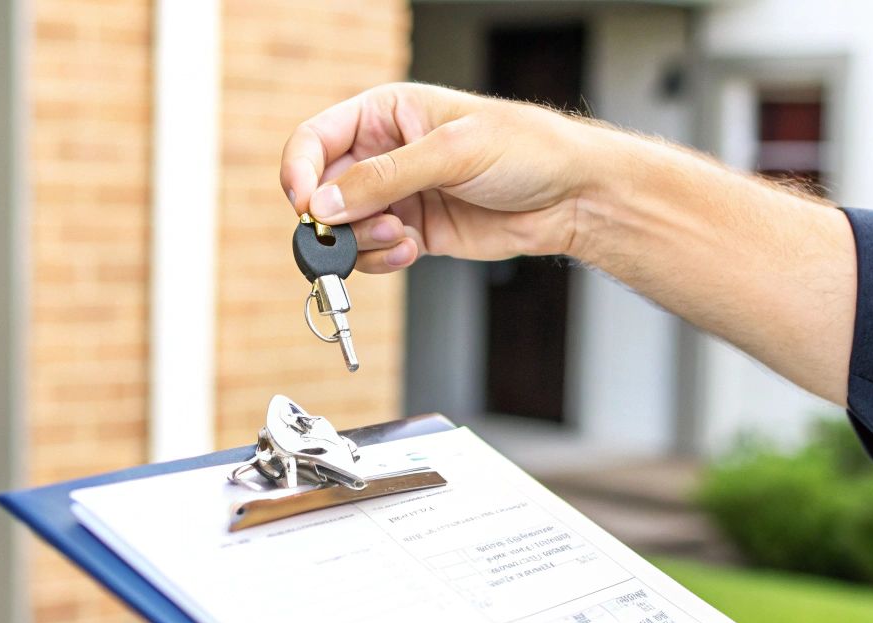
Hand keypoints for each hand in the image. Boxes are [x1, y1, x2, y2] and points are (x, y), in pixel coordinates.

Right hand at [280, 83, 613, 273]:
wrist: (572, 196)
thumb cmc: (525, 150)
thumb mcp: (452, 152)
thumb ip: (385, 177)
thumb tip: (324, 202)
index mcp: (386, 113)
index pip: (317, 138)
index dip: (300, 170)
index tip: (304, 204)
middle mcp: (385, 154)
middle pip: (324, 190)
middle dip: (331, 217)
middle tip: (348, 234)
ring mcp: (398, 196)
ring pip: (346, 229)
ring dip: (360, 242)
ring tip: (397, 237)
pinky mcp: (415, 233)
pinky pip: (375, 252)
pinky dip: (382, 259)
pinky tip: (411, 250)